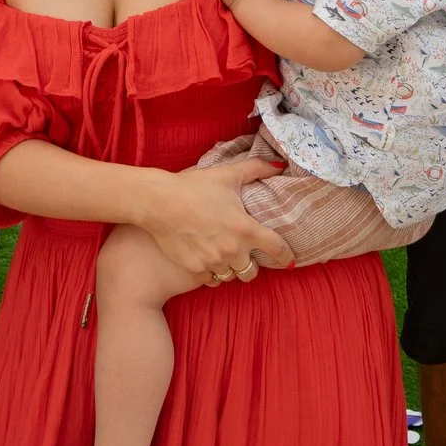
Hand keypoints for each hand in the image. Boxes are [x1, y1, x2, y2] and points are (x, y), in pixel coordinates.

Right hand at [138, 153, 291, 280]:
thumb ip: (256, 169)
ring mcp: (213, 262)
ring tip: (224, 256)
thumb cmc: (193, 186)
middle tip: (244, 254)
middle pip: (252, 272)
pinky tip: (208, 261)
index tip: (288, 260)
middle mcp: (232, 250)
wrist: (157, 202)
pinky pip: (211, 280)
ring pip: (231, 277)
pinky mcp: (195, 269)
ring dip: (231, 269)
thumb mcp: (227, 174)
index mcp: (245, 228)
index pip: (277, 249)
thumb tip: (278, 165)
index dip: (286, 256)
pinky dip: (213, 273)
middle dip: (251, 265)